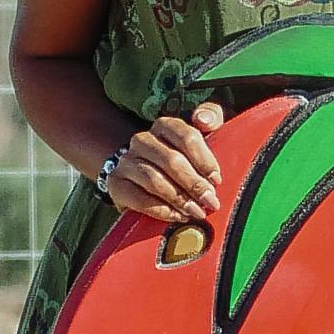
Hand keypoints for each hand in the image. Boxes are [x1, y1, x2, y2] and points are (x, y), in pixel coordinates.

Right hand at [101, 101, 230, 224]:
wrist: (141, 179)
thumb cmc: (180, 160)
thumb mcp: (198, 139)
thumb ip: (209, 118)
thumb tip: (203, 119)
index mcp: (164, 126)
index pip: (187, 137)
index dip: (205, 160)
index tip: (217, 179)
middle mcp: (142, 140)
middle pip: (172, 161)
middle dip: (195, 184)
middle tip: (211, 201)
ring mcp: (126, 161)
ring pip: (155, 180)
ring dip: (180, 199)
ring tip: (196, 212)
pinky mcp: (116, 183)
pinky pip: (139, 199)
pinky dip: (161, 210)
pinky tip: (176, 215)